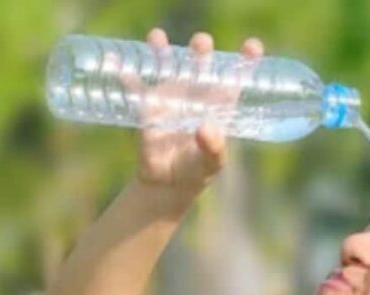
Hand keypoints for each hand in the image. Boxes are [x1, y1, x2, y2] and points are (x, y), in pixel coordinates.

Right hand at [119, 28, 264, 196]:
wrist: (169, 181)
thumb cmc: (197, 170)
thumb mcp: (211, 162)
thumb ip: (213, 147)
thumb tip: (205, 128)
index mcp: (218, 106)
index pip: (233, 80)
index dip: (245, 62)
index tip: (253, 46)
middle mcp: (195, 95)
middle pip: (200, 66)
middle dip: (201, 51)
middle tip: (201, 42)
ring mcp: (170, 96)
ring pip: (166, 67)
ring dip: (161, 51)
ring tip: (156, 36)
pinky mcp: (147, 105)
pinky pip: (134, 86)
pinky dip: (124, 73)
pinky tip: (116, 61)